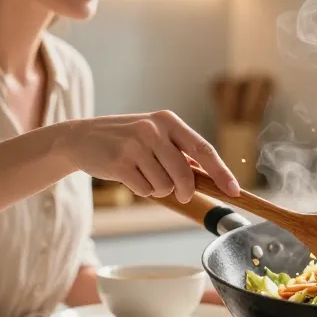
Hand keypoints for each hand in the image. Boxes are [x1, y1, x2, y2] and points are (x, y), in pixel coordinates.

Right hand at [58, 110, 239, 202]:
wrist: (81, 137)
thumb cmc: (127, 140)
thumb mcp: (155, 135)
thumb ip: (180, 152)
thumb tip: (211, 177)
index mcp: (168, 121)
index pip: (203, 150)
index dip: (221, 172)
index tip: (234, 190)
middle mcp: (153, 129)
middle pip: (185, 174)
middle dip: (186, 190)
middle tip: (182, 195)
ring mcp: (135, 144)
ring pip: (165, 185)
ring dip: (159, 189)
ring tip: (144, 175)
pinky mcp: (119, 162)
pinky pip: (145, 190)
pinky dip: (142, 190)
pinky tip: (130, 177)